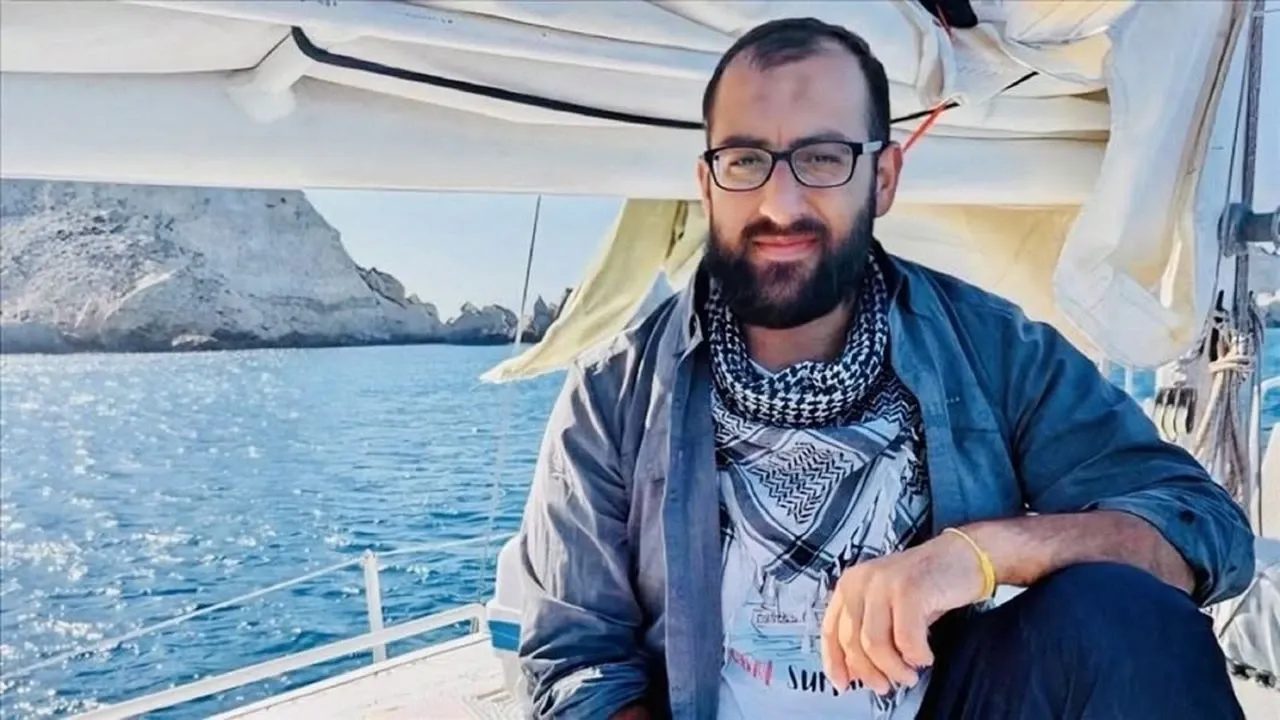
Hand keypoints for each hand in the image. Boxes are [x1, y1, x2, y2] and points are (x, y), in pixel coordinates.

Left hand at [819, 533, 986, 694]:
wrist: (963, 558)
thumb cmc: (927, 587)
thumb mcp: (889, 609)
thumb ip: (868, 633)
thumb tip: (855, 671)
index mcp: (850, 584)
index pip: (829, 629)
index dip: (834, 661)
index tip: (843, 684)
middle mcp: (862, 580)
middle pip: (851, 641)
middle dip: (870, 672)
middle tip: (887, 685)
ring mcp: (884, 582)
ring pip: (875, 643)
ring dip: (894, 668)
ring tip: (910, 674)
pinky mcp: (909, 589)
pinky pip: (905, 639)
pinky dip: (916, 655)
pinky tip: (925, 656)